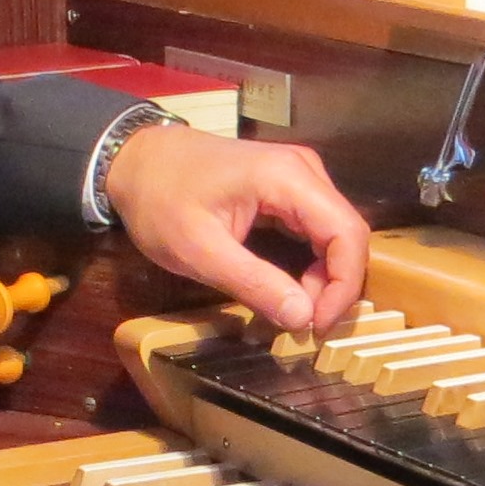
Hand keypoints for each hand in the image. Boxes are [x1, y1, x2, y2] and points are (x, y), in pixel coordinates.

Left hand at [103, 125, 368, 331]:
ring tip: (295, 309)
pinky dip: (313, 262)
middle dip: (336, 285)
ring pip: (336, 232)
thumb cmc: (160, 200)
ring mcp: (298, 175)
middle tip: (305, 324)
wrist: (136, 159)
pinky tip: (291, 287)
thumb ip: (254, 282)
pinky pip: (318, 227)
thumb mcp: (199, 250)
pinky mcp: (288, 186)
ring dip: (326, 276)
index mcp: (287, 177)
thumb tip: (303, 317)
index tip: (317, 325)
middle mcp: (304, 170)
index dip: (344, 285)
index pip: (347, 233)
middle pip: (348, 232)